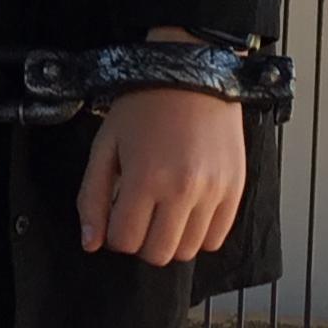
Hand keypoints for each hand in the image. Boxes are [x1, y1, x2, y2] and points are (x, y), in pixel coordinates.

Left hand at [76, 30, 247, 266]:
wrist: (192, 74)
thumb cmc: (144, 105)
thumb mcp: (105, 146)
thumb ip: (92, 198)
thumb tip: (91, 243)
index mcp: (145, 178)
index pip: (125, 241)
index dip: (115, 234)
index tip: (118, 215)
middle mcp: (183, 189)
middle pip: (157, 254)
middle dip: (141, 242)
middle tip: (140, 216)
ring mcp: (213, 191)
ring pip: (187, 251)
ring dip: (170, 240)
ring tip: (164, 212)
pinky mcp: (235, 188)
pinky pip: (217, 238)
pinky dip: (199, 234)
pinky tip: (187, 212)